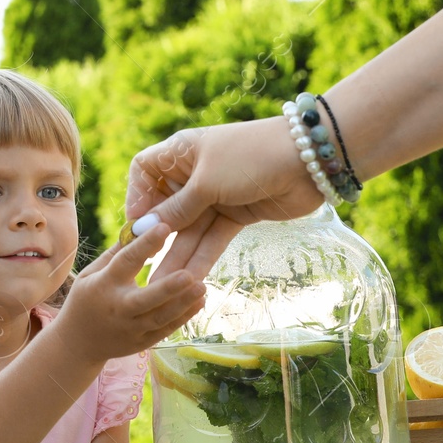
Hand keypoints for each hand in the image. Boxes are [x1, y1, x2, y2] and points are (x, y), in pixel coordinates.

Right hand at [50, 221, 207, 364]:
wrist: (78, 342)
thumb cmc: (86, 298)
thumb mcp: (92, 273)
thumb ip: (116, 253)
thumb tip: (141, 227)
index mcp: (104, 285)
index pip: (127, 261)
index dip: (145, 244)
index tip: (165, 226)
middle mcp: (118, 308)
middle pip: (146, 298)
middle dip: (168, 287)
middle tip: (189, 274)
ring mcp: (131, 328)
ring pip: (160, 317)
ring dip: (183, 303)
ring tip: (202, 287)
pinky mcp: (142, 342)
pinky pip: (165, 330)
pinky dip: (183, 317)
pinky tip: (199, 302)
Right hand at [125, 118, 323, 280]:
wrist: (309, 160)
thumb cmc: (249, 157)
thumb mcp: (207, 182)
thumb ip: (176, 210)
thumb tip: (141, 229)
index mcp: (180, 154)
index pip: (144, 172)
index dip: (136, 197)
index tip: (134, 225)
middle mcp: (193, 174)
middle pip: (165, 209)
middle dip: (155, 239)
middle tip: (140, 270)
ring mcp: (215, 196)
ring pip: (190, 230)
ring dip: (177, 257)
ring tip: (160, 288)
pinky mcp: (236, 215)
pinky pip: (212, 239)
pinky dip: (203, 258)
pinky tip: (190, 282)